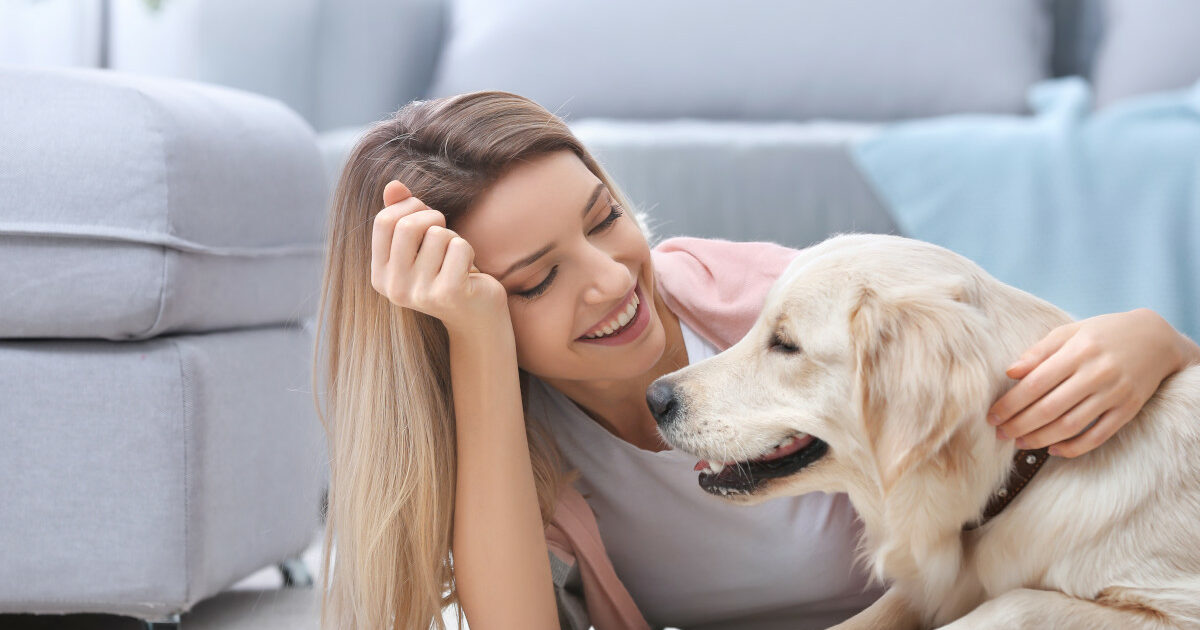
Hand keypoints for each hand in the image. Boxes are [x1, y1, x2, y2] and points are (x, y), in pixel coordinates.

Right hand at [370, 180, 508, 334]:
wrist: (476, 316)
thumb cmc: (446, 273)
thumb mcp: (420, 244)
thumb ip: (403, 215)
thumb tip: (393, 185)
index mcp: (380, 275)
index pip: (383, 221)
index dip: (409, 207)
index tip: (425, 215)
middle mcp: (394, 288)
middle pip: (408, 225)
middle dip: (433, 218)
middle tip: (445, 232)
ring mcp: (420, 293)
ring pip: (438, 234)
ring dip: (454, 238)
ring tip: (456, 259)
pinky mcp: (448, 293)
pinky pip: (459, 246)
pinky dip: (468, 250)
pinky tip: (468, 271)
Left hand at [986, 308, 1188, 457]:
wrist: (1155, 339)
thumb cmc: (1102, 333)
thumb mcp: (1069, 332)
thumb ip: (1039, 352)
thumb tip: (1010, 372)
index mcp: (1078, 351)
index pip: (1035, 384)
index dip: (1010, 404)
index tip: (992, 416)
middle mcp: (1097, 373)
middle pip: (1050, 408)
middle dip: (1019, 425)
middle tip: (1000, 434)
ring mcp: (1115, 394)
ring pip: (1070, 426)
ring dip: (1040, 439)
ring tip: (1019, 442)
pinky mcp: (1128, 410)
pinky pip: (1098, 436)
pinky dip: (1073, 448)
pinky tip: (1052, 450)